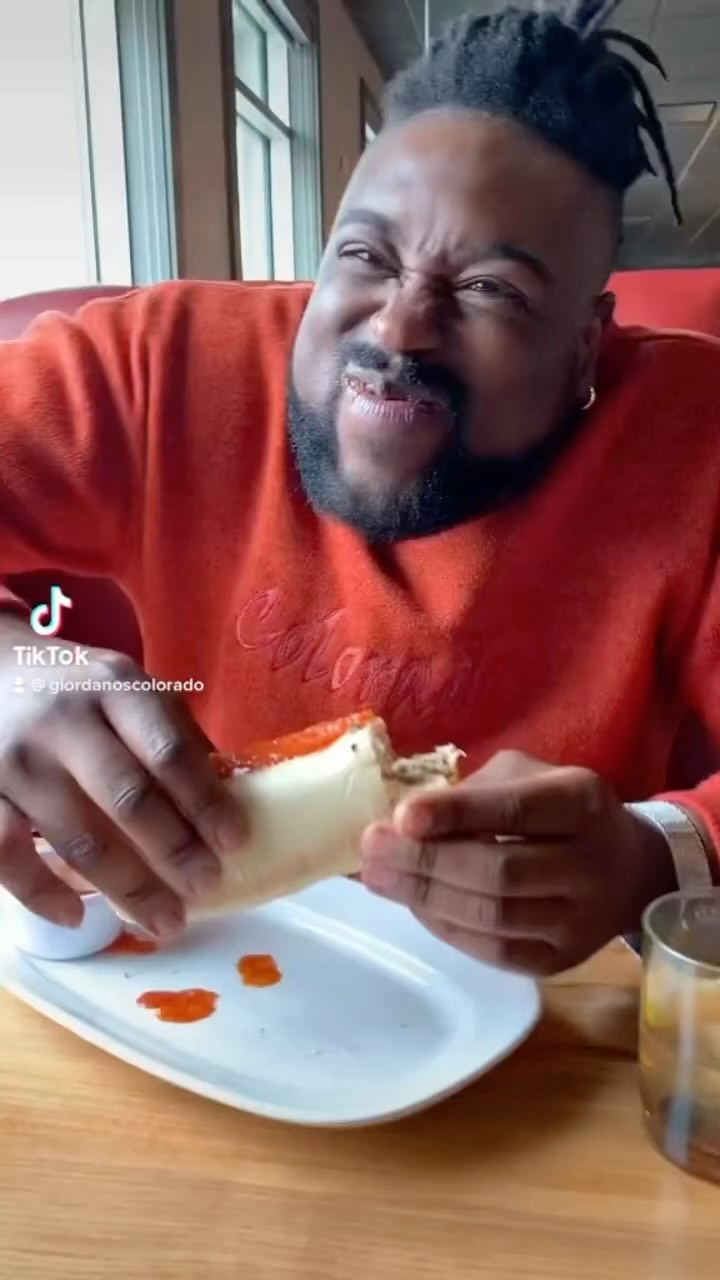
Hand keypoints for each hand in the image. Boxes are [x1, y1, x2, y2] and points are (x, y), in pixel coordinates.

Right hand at [0, 645, 245, 935]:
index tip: (235, 842)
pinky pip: (9, 854)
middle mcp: (64, 721)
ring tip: (164, 921)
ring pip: (77, 839)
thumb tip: (228, 797)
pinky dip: (42, 893)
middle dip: (175, 852)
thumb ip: (171, 733)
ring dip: (127, 888)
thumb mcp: (125, 687)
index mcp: (114, 687)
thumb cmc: (71, 688)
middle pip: (128, 799)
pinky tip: (76, 916)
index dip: (205, 801)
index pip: (168, 751)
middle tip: (206, 886)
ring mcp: (16, 760)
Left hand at [361, 751, 675, 975]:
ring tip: (378, 877)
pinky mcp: (562, 960)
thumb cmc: (557, 811)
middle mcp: (590, 864)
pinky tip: (414, 904)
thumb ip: (474, 793)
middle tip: (371, 848)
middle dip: (425, 861)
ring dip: (425, 897)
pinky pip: (495, 952)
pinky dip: (446, 928)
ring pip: (493, 918)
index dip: (456, 814)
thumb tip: (399, 820)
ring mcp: (580, 920)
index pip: (516, 810)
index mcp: (582, 802)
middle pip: (499, 872)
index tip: (402, 816)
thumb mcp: (526, 778)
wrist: (627, 868)